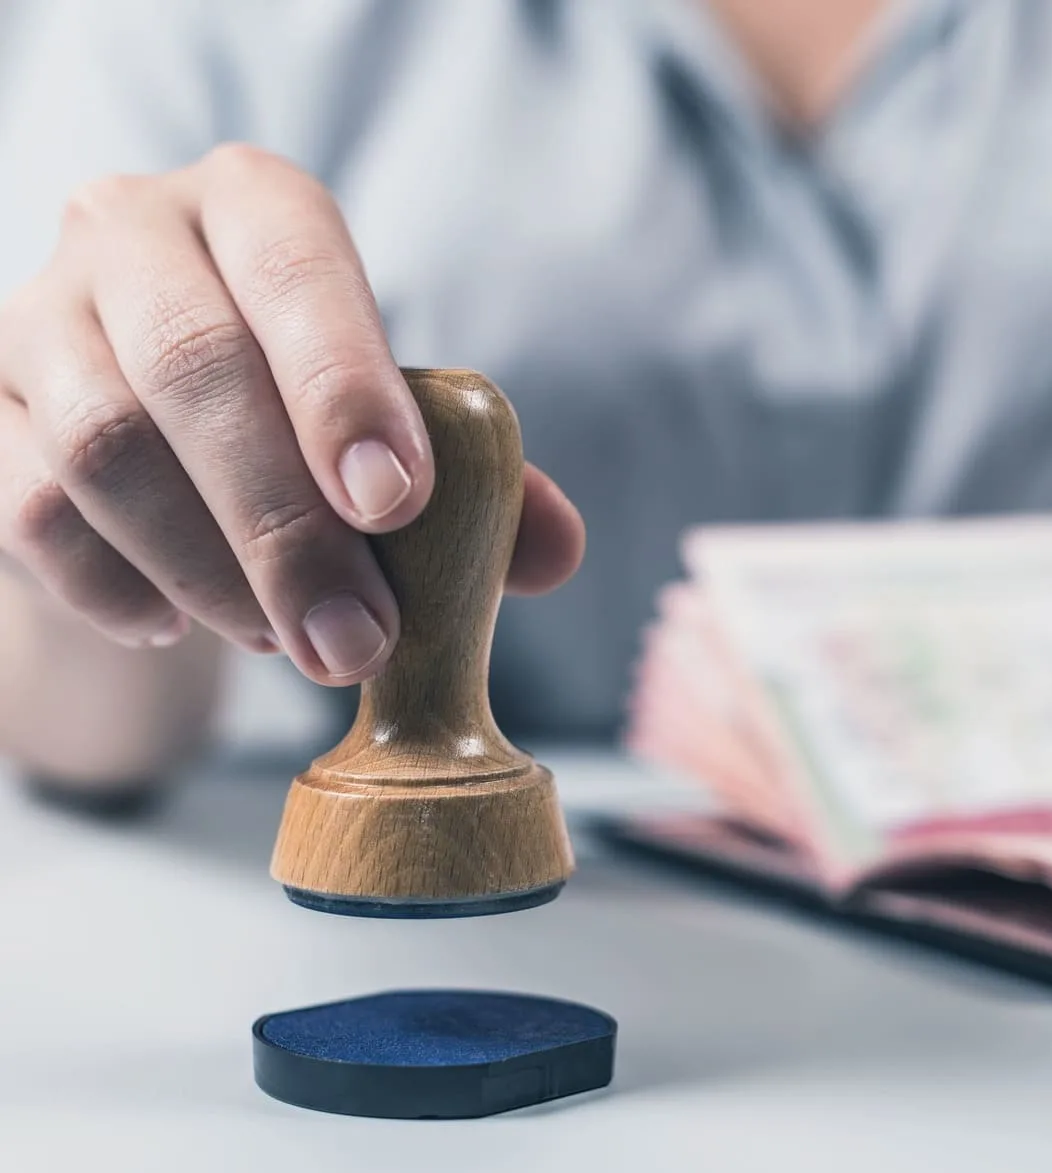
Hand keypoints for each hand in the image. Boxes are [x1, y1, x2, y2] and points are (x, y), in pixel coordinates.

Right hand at [0, 145, 583, 684]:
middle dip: (283, 527)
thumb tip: (557, 551)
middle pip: (194, 370)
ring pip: (101, 449)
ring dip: (207, 573)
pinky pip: (30, 510)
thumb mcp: (393, 423)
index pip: (297, 270)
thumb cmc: (303, 413)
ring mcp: (40, 315)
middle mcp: (135, 232)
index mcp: (257, 206)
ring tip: (283, 644)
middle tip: (352, 642)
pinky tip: (179, 627)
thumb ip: (479, 482)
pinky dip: (116, 589)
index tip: (394, 505)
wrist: (165, 427)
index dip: (344, 387)